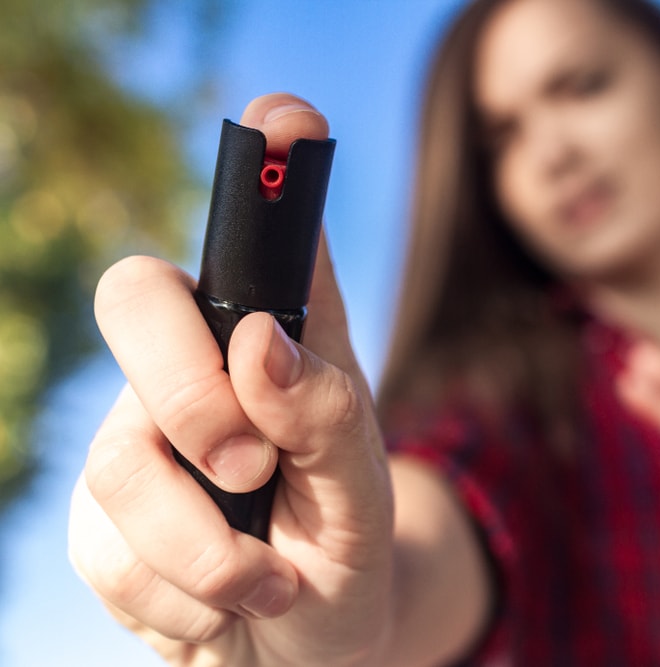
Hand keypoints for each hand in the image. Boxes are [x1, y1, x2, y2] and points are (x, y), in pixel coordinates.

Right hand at [68, 94, 393, 665]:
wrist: (308, 647)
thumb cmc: (346, 558)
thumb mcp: (365, 498)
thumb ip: (330, 420)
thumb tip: (261, 346)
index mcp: (290, 341)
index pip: (266, 237)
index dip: (266, 169)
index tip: (287, 120)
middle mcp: (206, 365)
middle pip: (136, 297)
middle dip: (188, 391)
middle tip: (251, 464)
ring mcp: (142, 433)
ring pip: (118, 459)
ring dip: (203, 546)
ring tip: (270, 580)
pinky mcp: (104, 512)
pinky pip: (105, 545)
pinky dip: (178, 594)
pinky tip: (226, 604)